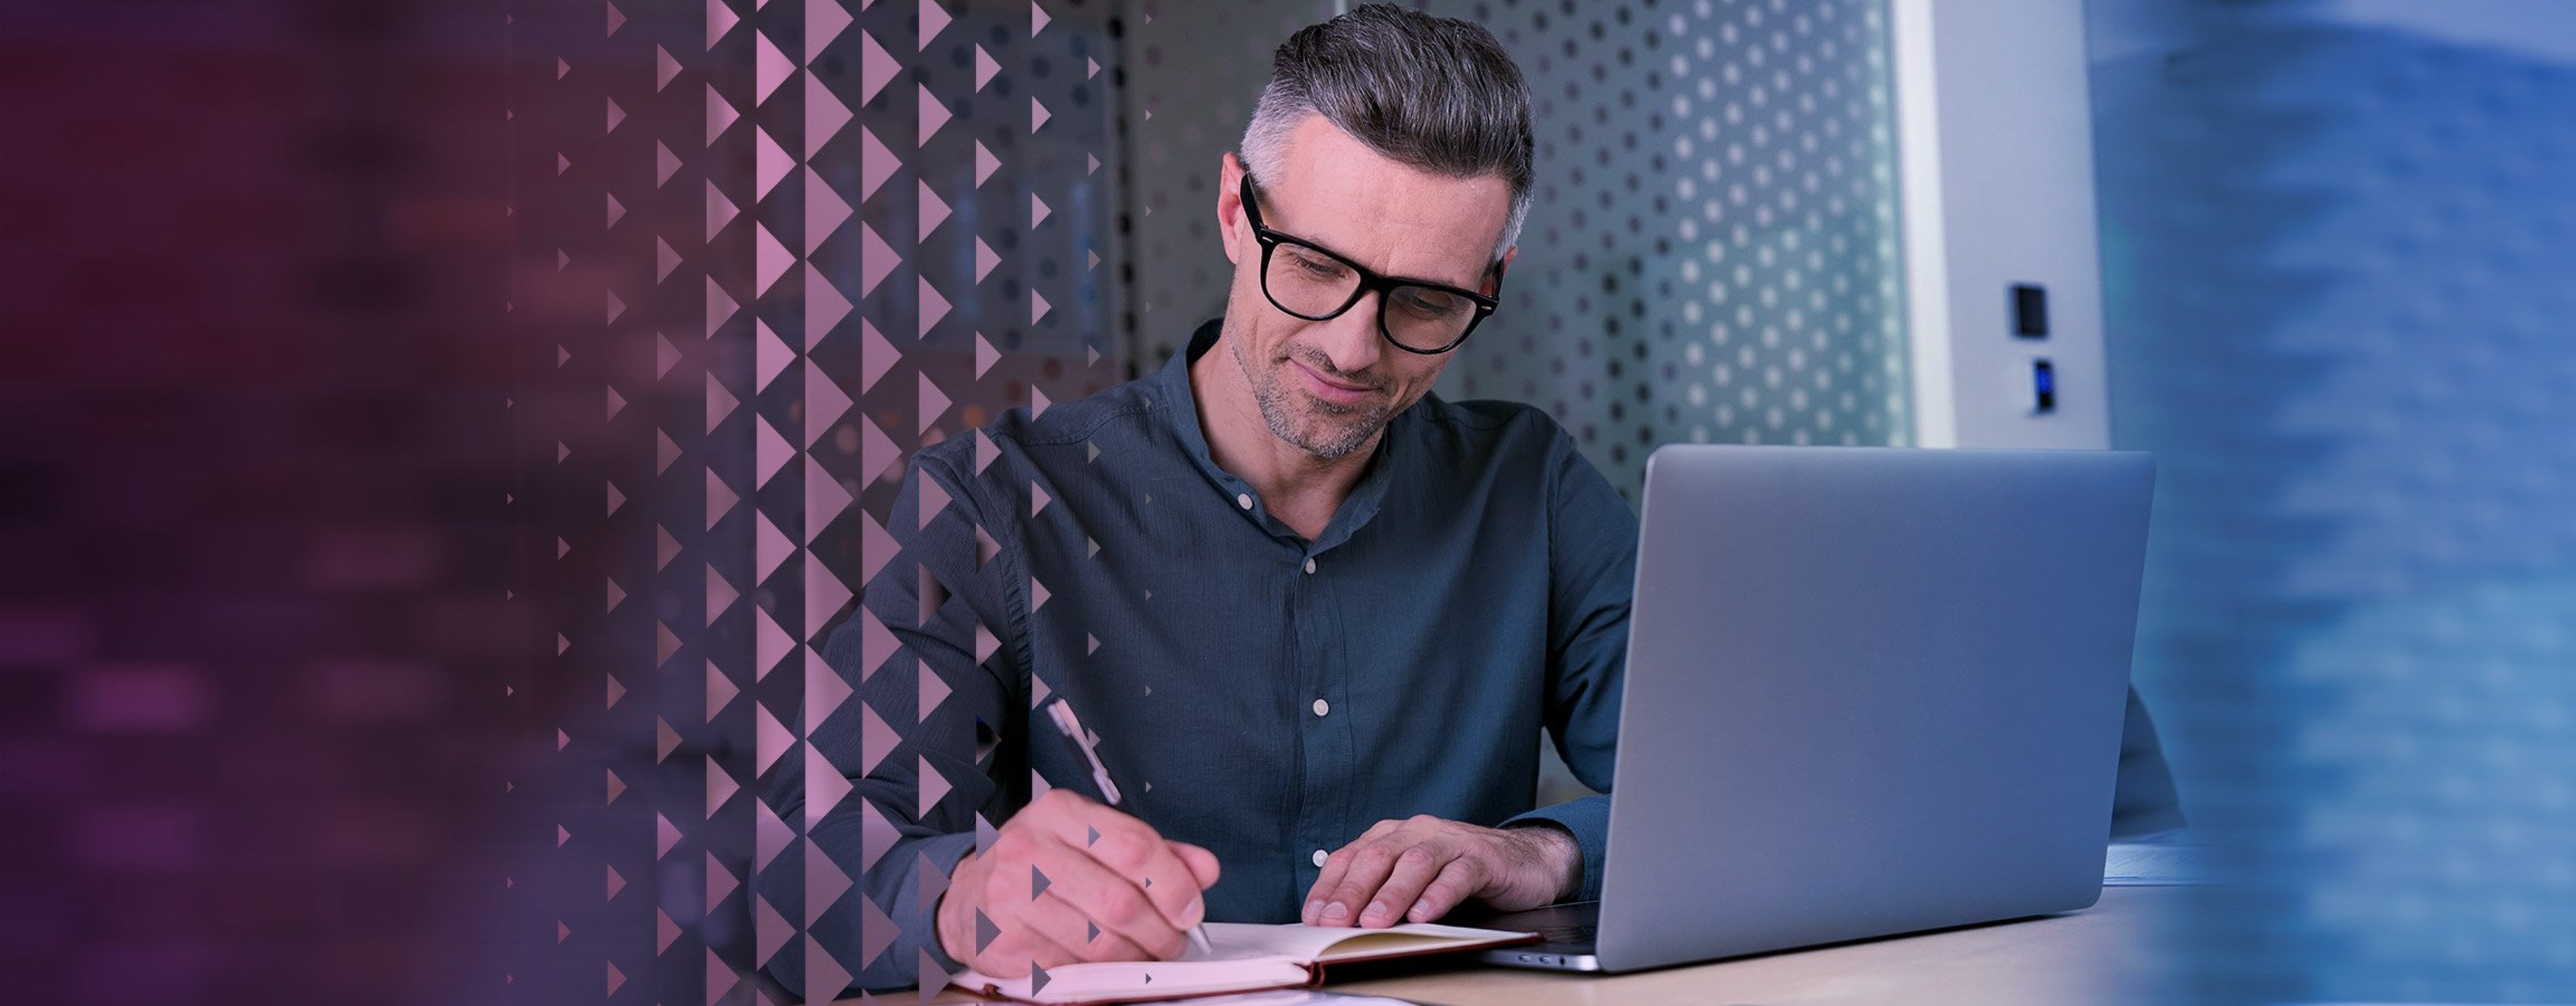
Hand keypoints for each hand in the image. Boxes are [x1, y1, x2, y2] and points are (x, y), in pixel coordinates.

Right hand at [936, 789, 1221, 976]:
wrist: (965, 897)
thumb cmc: (1037, 865)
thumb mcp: (1091, 841)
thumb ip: (1151, 852)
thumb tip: (1204, 869)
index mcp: (1060, 812)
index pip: (1134, 846)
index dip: (1174, 884)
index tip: (1190, 908)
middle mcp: (1030, 848)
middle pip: (1121, 902)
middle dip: (1160, 932)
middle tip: (1172, 942)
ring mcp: (1011, 896)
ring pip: (1099, 943)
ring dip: (1135, 958)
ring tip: (1142, 954)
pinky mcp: (1003, 941)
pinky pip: (1071, 969)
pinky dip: (1097, 973)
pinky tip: (1100, 963)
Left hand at [1302, 815, 1579, 928]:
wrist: (1526, 860)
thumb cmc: (1461, 872)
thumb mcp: (1414, 881)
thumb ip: (1381, 893)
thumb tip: (1339, 924)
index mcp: (1394, 836)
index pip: (1350, 856)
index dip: (1329, 886)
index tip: (1312, 916)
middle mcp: (1418, 832)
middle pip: (1378, 857)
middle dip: (1352, 892)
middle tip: (1335, 922)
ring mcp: (1451, 841)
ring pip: (1416, 863)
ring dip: (1392, 894)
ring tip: (1374, 922)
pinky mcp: (1483, 858)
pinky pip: (1458, 875)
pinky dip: (1439, 895)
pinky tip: (1425, 914)